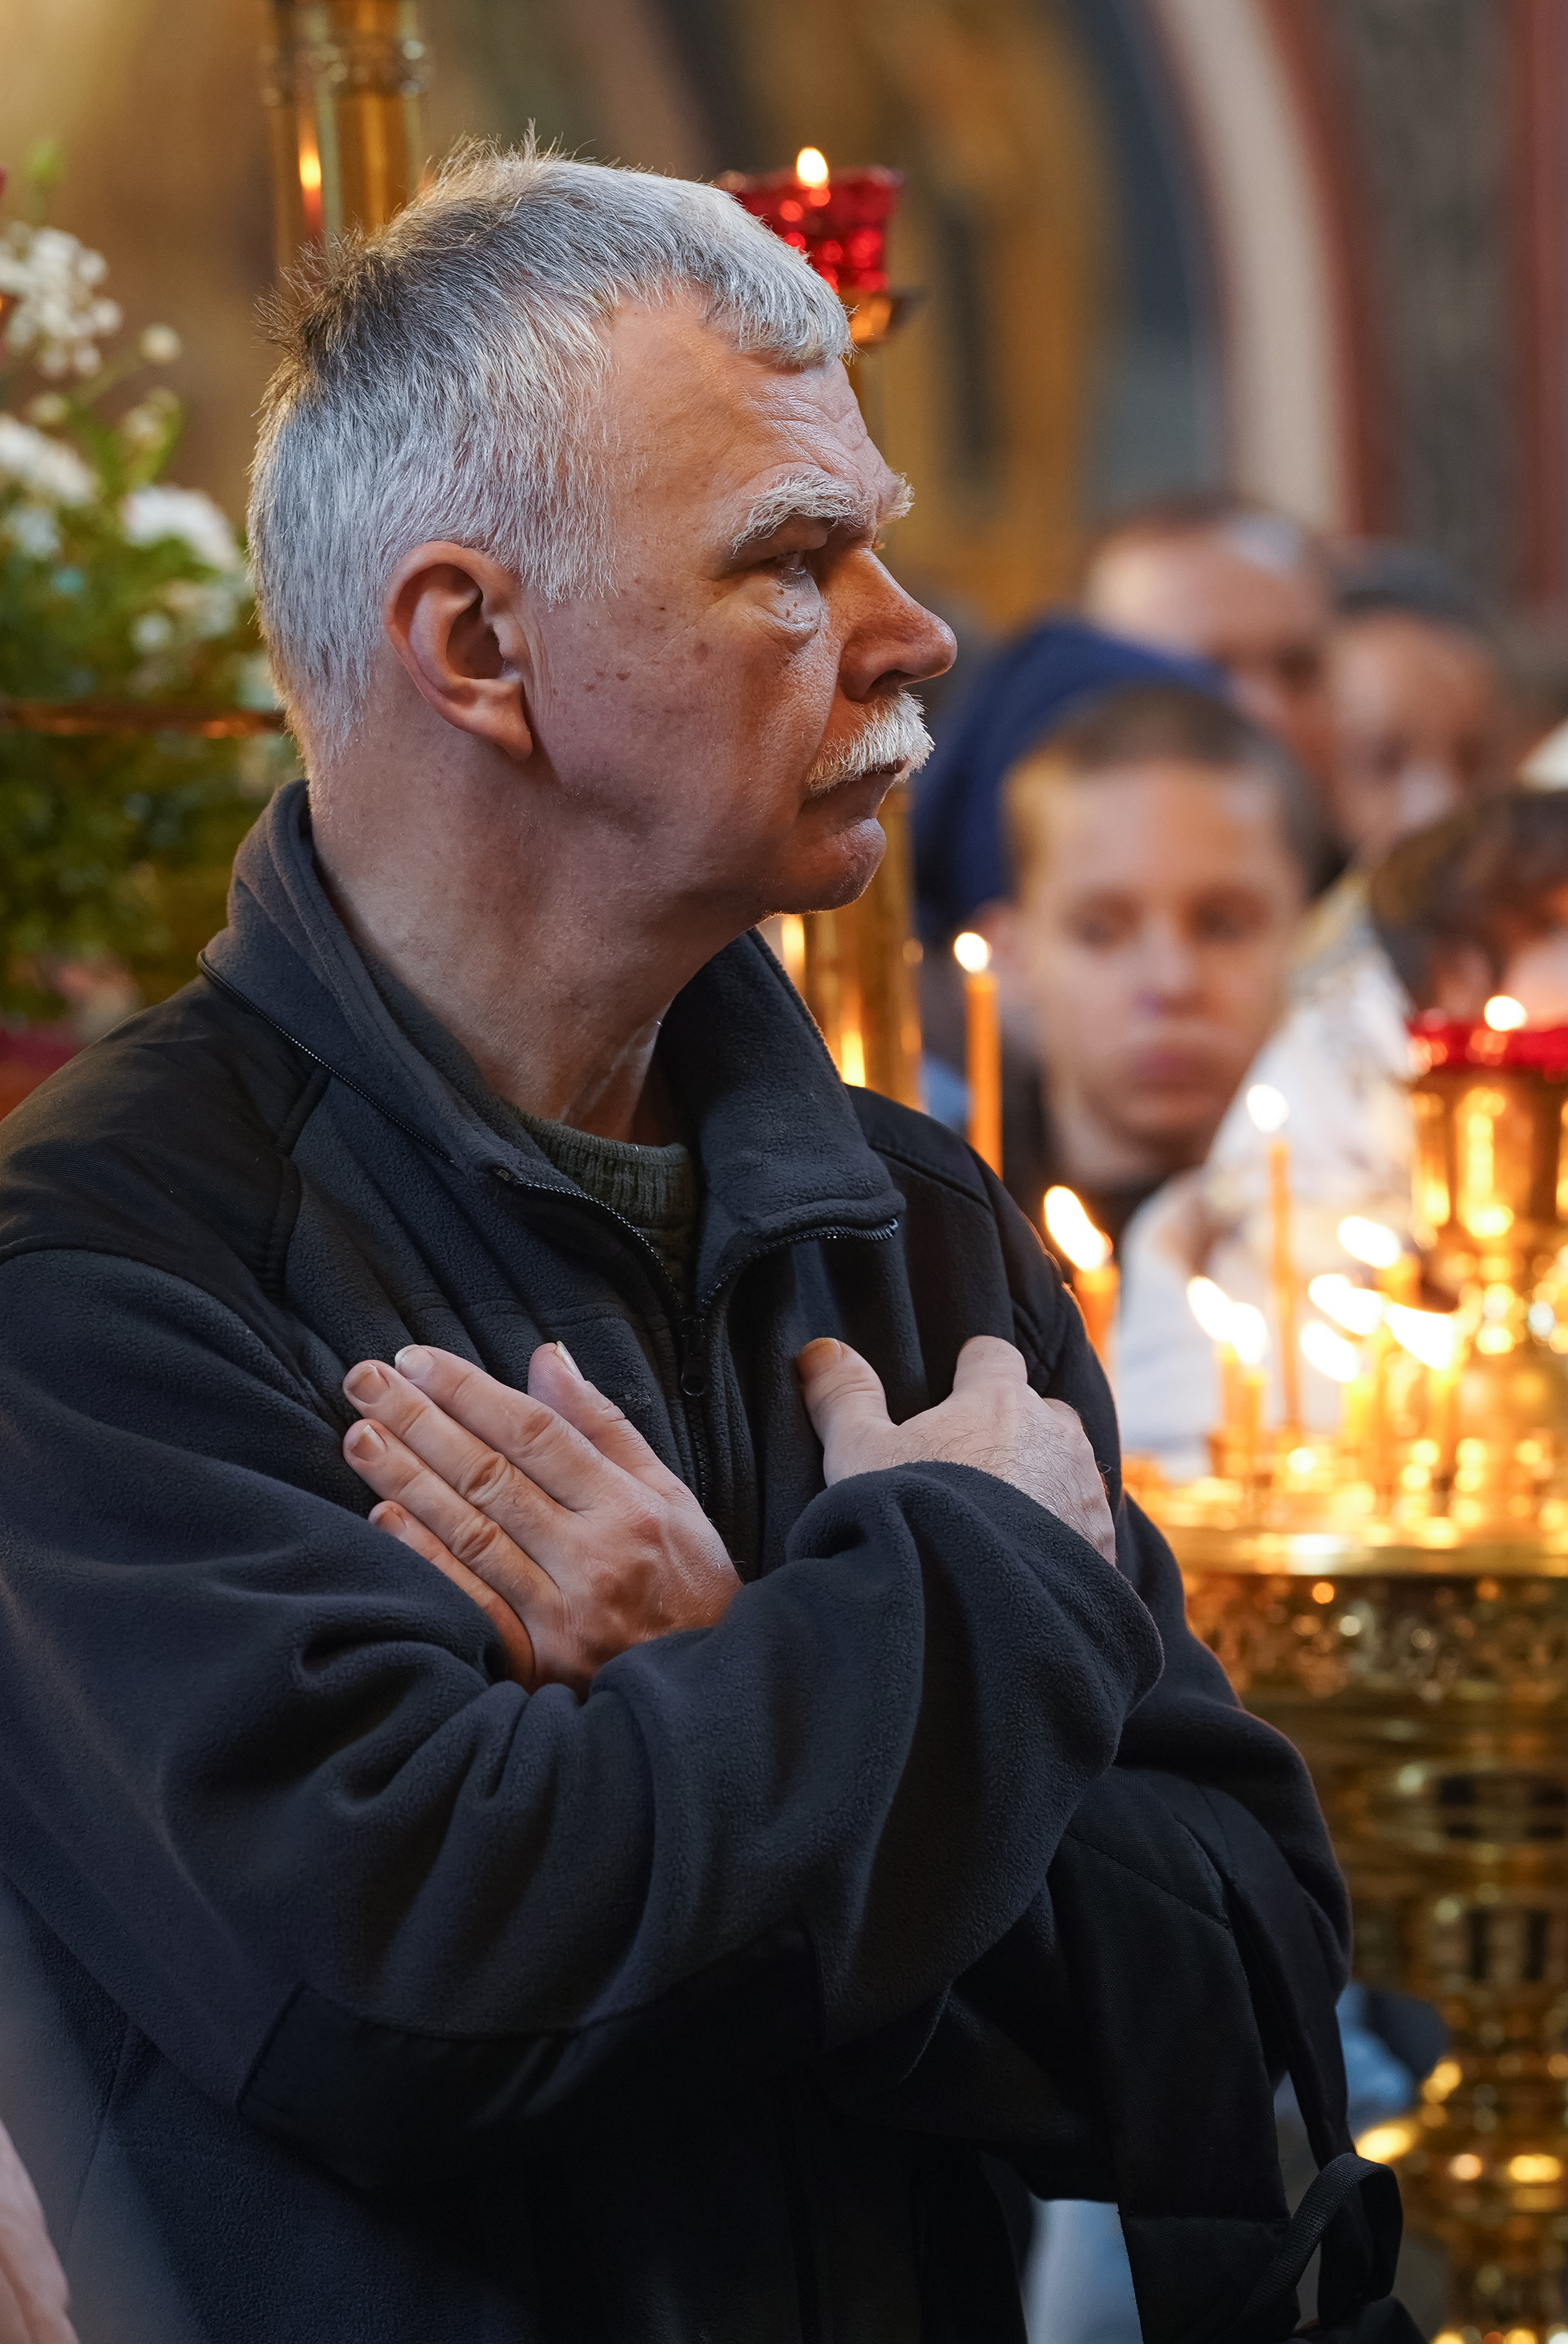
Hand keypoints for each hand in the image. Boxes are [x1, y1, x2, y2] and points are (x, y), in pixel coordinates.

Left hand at [341, 1342, 740, 1694]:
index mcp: (629, 1508)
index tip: (416, 1360)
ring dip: (407, 1481)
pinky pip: (468, 1602)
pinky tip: (382, 1518)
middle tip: (364, 1381)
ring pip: (470, 1534)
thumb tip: (546, 1358)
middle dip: (420, 1422)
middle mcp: (594, 1558)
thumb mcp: (668, 1495)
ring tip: (359, 1436)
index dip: (469, 1391)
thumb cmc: (688, 1583)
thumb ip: (602, 1427)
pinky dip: (423, 1559)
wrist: (706, 1689)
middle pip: (491, 1477)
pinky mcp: (536, 1663)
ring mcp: (561, 1617)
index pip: (534, 1433)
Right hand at [797, 1334, 1116, 1566]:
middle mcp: (1054, 1435)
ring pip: (1068, 1468)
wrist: (978, 1604)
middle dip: (1016, 1429)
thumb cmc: (915, 1517)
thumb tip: (819, 1351)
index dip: (973, 1368)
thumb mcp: (858, 1455)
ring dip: (1043, 1482)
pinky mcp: (1101, 1545)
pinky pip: (1085, 1526)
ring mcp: (1084, 1491)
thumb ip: (843, 1398)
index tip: (956, 1386)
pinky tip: (1027, 1561)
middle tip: (975, 1466)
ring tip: (1002, 1520)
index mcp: (999, 1400)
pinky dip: (1062, 1534)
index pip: (994, 1356)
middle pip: (1041, 1411)